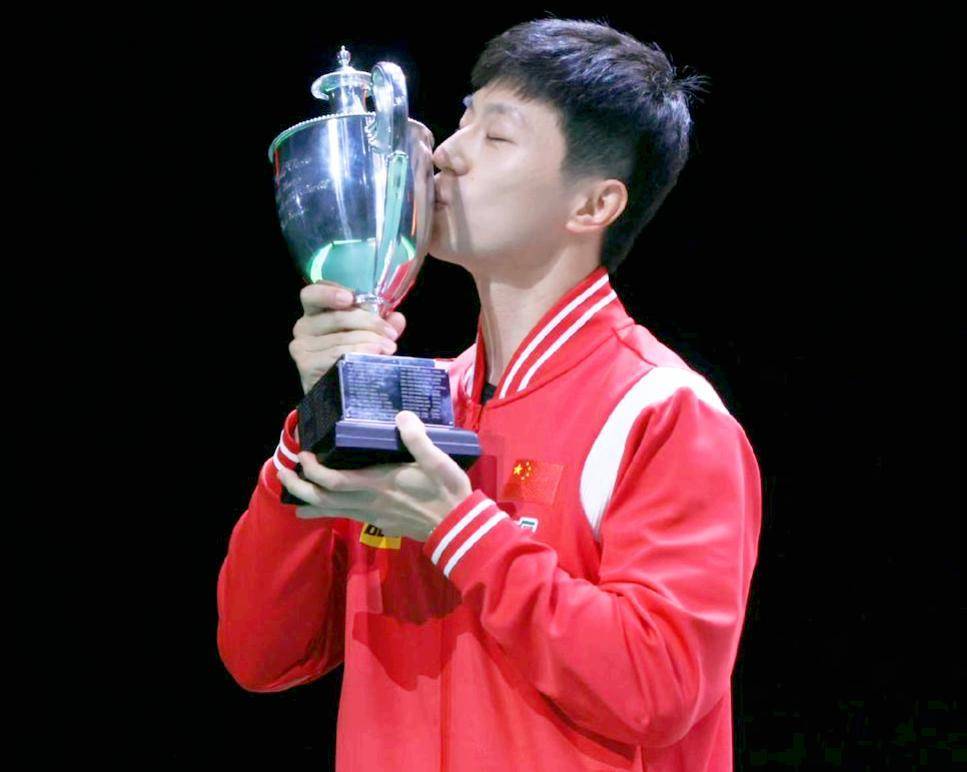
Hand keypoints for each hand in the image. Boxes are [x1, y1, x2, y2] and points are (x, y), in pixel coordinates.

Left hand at [277, 411, 473, 541]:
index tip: (304, 456)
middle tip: (283, 475)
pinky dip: (330, 512)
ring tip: (295, 496)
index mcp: (378, 484)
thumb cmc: (447, 491)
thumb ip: (417, 439)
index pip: (334, 481)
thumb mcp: (438, 460)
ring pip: (332, 512)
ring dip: (310, 502)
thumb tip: (401, 415)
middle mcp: (369, 502)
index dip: (313, 471)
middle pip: (323, 500)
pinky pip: (346, 516)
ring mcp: (372, 515)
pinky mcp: (379, 523)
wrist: (457, 527)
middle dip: (299, 489)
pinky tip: (327, 508)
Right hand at [290, 280, 406, 395]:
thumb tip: (397, 318)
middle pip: (337, 315)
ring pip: (342, 337)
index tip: (351, 298)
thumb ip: (381, 326)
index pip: (313, 293)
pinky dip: (358, 353)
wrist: (336, 394)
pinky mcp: (306, 364)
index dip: (330, 292)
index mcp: (316, 312)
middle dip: (370, 322)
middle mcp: (304, 326)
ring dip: (370, 341)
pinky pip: (337, 355)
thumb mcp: (368, 337)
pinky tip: (373, 355)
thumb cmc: (350, 358)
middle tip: (390, 334)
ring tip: (389, 349)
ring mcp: (302, 346)